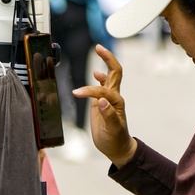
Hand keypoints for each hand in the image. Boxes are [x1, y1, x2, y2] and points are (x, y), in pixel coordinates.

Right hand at [72, 45, 135, 167]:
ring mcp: (109, 98)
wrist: (118, 148)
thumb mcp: (113, 130)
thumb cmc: (115, 140)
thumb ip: (109, 115)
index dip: (90, 90)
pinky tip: (95, 73)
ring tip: (98, 50)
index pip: (102, 89)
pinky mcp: (103, 102)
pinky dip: (99, 76)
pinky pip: (103, 85)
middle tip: (98, 46)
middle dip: (107, 58)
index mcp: (116, 102)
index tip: (77, 94)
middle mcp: (114, 97)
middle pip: (114, 71)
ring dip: (105, 62)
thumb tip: (102, 101)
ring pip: (109, 75)